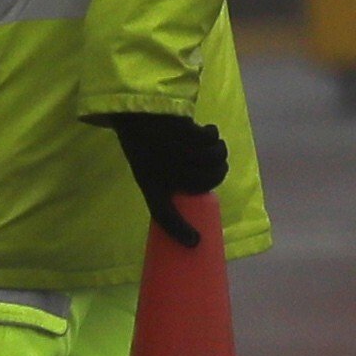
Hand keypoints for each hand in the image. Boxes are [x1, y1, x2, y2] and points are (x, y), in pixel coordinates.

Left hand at [88, 109, 231, 249]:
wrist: (136, 113)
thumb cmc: (145, 146)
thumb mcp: (148, 170)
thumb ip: (170, 183)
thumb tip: (201, 193)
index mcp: (151, 184)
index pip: (163, 215)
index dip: (179, 231)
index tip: (195, 243)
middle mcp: (163, 172)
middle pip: (206, 181)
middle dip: (219, 171)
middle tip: (218, 164)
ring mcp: (175, 152)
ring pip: (213, 158)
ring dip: (218, 150)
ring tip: (213, 144)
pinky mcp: (184, 133)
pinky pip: (211, 139)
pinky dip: (213, 133)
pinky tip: (206, 129)